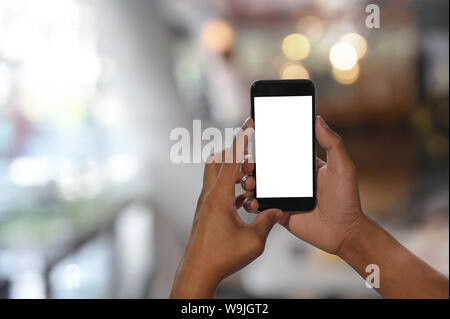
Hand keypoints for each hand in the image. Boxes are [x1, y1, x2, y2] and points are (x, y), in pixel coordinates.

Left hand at [170, 118, 280, 297]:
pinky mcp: (206, 213)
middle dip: (235, 153)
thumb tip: (277, 211)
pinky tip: (245, 199)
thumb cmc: (221, 257)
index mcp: (219, 197)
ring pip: (217, 176)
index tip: (249, 122)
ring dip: (234, 173)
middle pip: (218, 161)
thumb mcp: (254, 240)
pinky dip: (231, 188)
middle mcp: (209, 196)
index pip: (231, 159)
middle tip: (251, 157)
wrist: (197, 272)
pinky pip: (218, 191)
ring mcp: (205, 204)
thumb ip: (267, 221)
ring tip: (251, 181)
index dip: (242, 139)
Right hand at [242, 115, 363, 253]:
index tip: (253, 137)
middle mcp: (290, 179)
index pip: (280, 149)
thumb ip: (332, 143)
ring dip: (248, 182)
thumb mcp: (342, 167)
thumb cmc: (346, 199)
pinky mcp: (278, 212)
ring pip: (258, 186)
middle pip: (264, 167)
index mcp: (302, 165)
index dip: (265, 143)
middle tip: (245, 163)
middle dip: (250, 164)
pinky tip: (253, 201)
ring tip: (248, 182)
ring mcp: (282, 196)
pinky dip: (252, 203)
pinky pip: (260, 206)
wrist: (343, 233)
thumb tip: (317, 118)